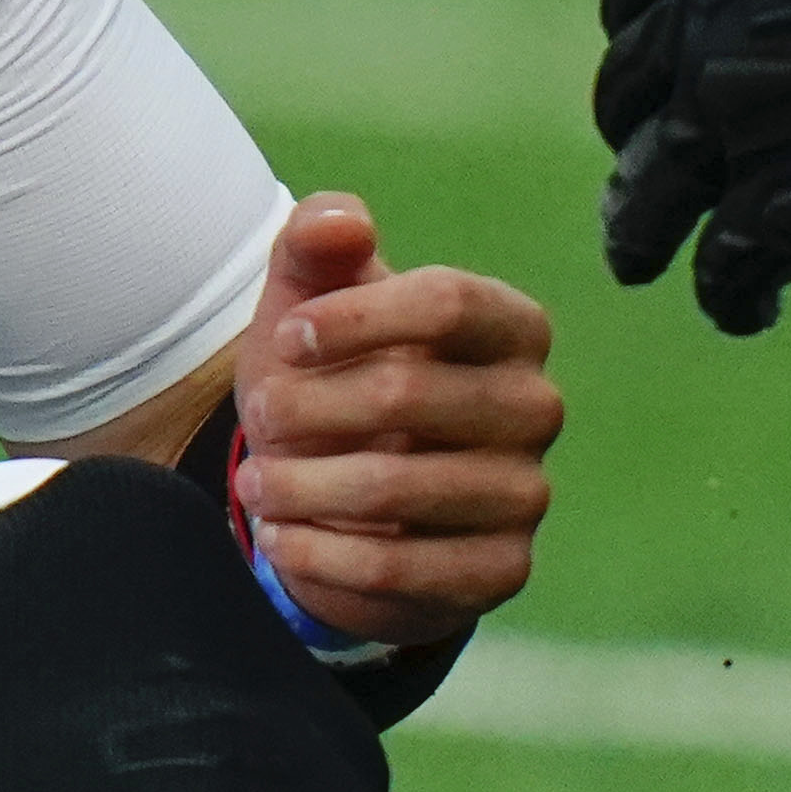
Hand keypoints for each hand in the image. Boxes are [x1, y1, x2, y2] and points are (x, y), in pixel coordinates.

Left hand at [230, 196, 561, 651]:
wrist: (345, 500)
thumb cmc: (335, 381)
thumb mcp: (313, 305)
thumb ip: (317, 245)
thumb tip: (339, 221)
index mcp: (511, 326)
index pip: (448, 302)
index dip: (354, 318)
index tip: (287, 339)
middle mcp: (535, 407)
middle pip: (410, 393)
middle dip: (309, 407)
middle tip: (258, 419)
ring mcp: (526, 493)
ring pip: (396, 488)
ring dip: (302, 486)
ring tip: (255, 484)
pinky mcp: (500, 570)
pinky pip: (402, 569)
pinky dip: (322, 556)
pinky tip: (283, 537)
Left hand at [592, 0, 790, 337]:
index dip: (640, 31)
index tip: (654, 62)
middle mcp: (701, 36)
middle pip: (628, 96)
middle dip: (633, 130)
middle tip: (645, 167)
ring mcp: (729, 130)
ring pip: (649, 195)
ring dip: (639, 232)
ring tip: (642, 260)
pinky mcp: (777, 213)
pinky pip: (724, 270)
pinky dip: (730, 296)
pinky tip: (749, 309)